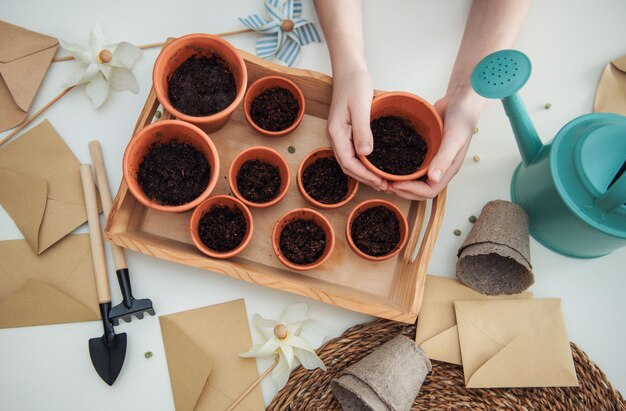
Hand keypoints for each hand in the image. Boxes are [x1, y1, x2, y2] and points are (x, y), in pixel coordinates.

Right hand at [326, 68, 387, 190]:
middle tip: (384, 186)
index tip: (380, 182)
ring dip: (365, 173)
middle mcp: (336, 136)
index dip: (364, 175)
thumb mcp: (360, 106)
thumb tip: (365, 154)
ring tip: (382, 180)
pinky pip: (354, 152)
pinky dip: (365, 163)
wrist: (348, 69)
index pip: (348, 162)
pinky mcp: (347, 131)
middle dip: (365, 178)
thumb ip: (362, 130)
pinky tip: (376, 165)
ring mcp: (341, 134)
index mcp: (337, 132)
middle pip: (348, 166)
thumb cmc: (354, 83)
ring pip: (350, 161)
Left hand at [388, 91, 482, 199]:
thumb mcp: (455, 137)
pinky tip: (387, 163)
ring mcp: (431, 161)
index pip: (429, 191)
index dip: (412, 191)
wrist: (460, 102)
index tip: (395, 184)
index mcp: (447, 170)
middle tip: (384, 185)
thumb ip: (444, 157)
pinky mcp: (424, 152)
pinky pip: (410, 165)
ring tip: (383, 178)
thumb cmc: (462, 119)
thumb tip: (434, 178)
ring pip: (414, 179)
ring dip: (399, 182)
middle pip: (419, 190)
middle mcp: (438, 169)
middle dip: (402, 190)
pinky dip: (399, 168)